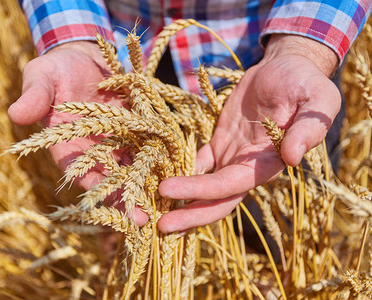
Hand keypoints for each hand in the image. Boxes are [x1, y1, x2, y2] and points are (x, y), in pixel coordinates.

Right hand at [8, 41, 148, 224]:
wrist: (83, 58)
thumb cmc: (56, 69)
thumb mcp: (42, 77)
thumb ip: (34, 96)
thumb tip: (14, 113)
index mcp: (69, 146)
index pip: (80, 174)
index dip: (94, 189)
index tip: (109, 205)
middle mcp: (95, 150)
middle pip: (112, 179)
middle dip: (127, 198)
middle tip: (144, 219)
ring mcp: (119, 140)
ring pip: (135, 167)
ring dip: (149, 184)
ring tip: (166, 201)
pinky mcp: (138, 128)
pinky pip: (152, 144)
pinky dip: (163, 156)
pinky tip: (178, 169)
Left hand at [157, 34, 340, 232]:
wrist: (285, 68)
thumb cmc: (304, 82)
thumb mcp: (317, 100)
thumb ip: (307, 129)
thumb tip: (291, 157)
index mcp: (267, 164)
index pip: (230, 186)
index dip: (201, 192)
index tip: (168, 190)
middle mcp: (246, 168)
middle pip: (215, 200)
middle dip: (188, 215)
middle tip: (158, 226)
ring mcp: (230, 158)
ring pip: (203, 188)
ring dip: (180, 201)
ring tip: (150, 210)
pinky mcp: (218, 144)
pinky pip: (196, 163)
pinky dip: (177, 171)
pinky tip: (156, 177)